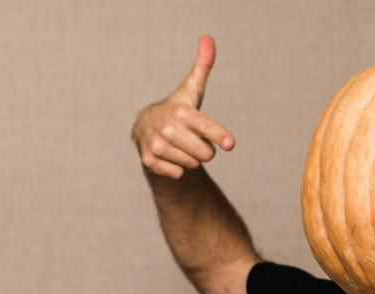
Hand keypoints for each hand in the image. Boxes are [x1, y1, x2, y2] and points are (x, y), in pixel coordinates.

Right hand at [130, 34, 235, 178]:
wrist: (145, 127)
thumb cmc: (178, 109)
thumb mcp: (191, 89)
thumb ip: (203, 67)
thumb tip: (208, 38)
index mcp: (182, 112)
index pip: (205, 126)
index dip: (219, 135)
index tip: (230, 143)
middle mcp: (168, 128)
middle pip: (206, 154)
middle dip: (204, 150)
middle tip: (193, 139)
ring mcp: (157, 145)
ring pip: (192, 164)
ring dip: (190, 158)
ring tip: (181, 146)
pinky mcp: (149, 160)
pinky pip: (178, 173)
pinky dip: (177, 168)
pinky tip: (170, 155)